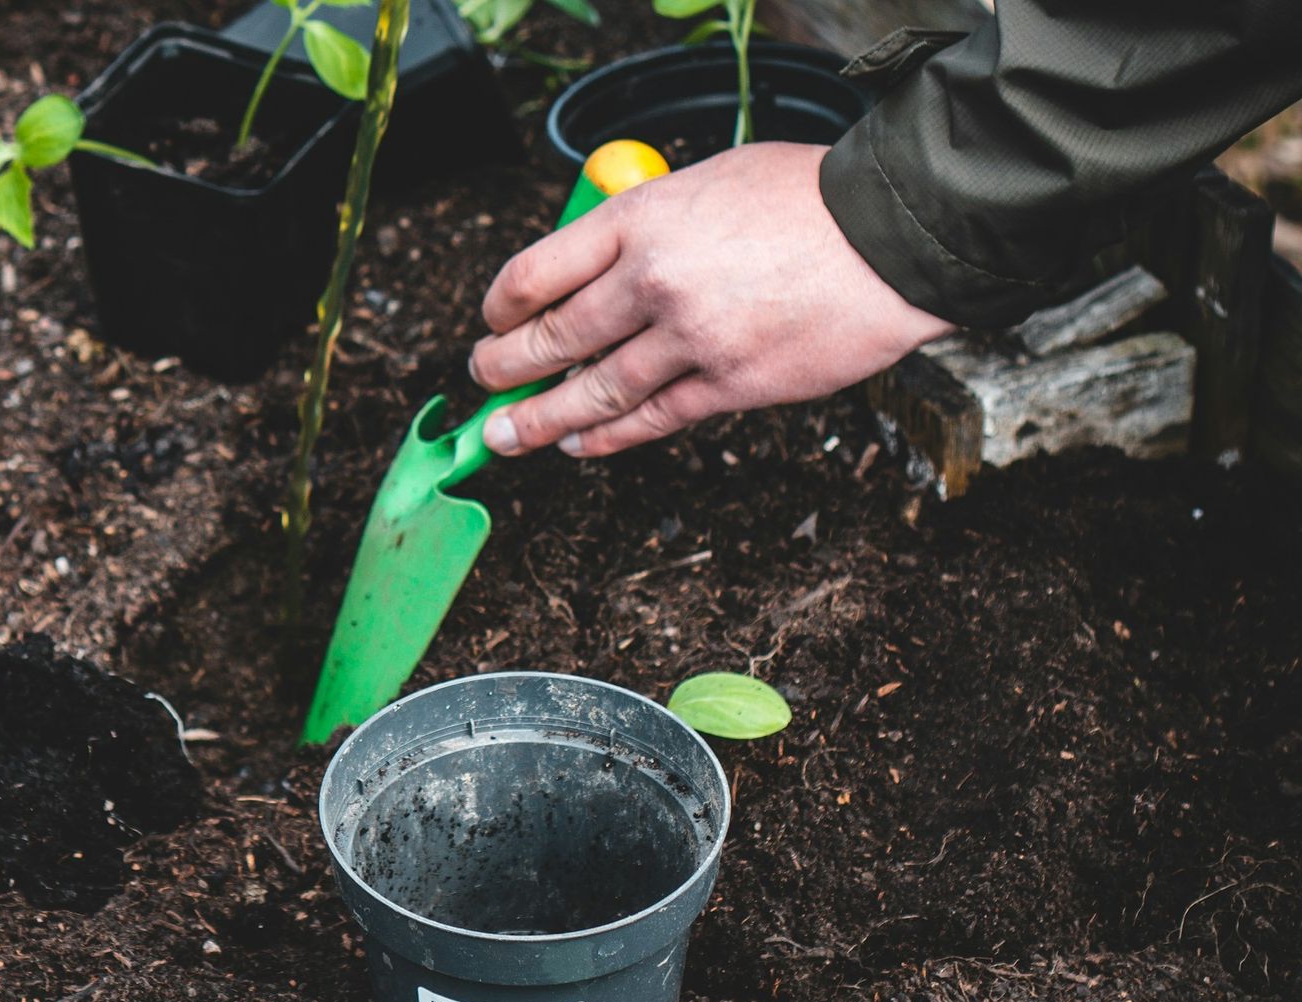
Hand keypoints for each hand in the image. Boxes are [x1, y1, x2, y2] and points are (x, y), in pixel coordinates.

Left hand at [470, 142, 954, 456]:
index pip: (537, 271)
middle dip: (503, 367)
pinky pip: (650, 421)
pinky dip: (606, 438)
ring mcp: (690, 339)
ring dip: (538, 420)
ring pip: (592, 392)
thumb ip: (649, 222)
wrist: (894, 235)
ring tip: (504, 436)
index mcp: (641, 219)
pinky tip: (578, 445)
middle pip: (553, 338)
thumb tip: (602, 263)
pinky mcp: (730, 385)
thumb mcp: (708, 181)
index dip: (500, 305)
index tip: (491, 318)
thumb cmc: (808, 199)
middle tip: (483, 379)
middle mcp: (654, 281)